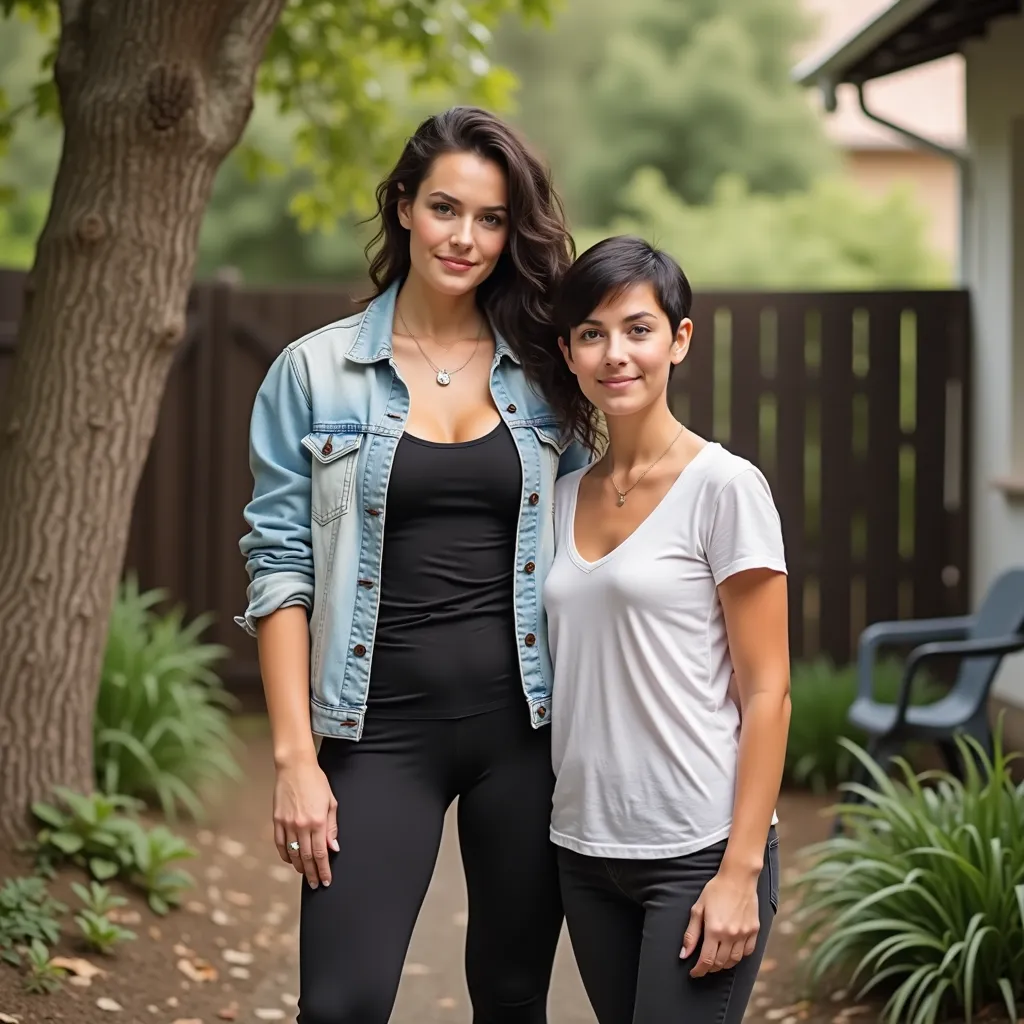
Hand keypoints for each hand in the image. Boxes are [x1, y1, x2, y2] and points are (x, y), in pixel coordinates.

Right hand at [273, 756, 338, 888]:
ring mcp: (287, 824)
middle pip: (307, 857)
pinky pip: (280, 844)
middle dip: (312, 873)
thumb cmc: (316, 781)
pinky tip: (291, 860)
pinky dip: (285, 855)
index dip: (323, 870)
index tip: (325, 880)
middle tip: (315, 884)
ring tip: (305, 874)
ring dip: (299, 867)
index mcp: (318, 821)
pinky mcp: (277, 821)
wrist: (295, 767)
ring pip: (293, 854)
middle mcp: (302, 825)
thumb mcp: (330, 802)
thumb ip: (332, 827)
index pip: (321, 853)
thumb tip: (333, 847)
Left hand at [681, 869, 759, 976]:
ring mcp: (744, 933)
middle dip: (710, 967)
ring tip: (716, 959)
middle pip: (720, 963)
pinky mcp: (754, 930)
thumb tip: (684, 954)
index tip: (694, 972)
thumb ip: (691, 934)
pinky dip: (739, 956)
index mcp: (714, 930)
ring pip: (734, 960)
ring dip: (724, 964)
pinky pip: (747, 952)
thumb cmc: (715, 890)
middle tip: (704, 964)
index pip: (706, 960)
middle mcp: (731, 935)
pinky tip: (732, 951)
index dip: (699, 970)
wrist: (738, 878)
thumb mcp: (698, 909)